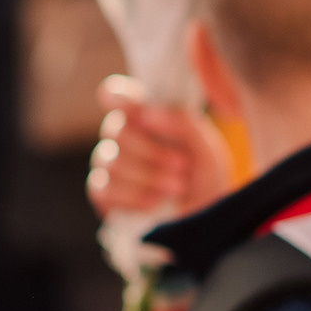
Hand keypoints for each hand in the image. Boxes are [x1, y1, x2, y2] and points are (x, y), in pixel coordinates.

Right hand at [86, 74, 233, 219]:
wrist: (206, 216)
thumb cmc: (205, 177)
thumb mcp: (207, 148)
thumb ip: (184, 124)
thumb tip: (149, 114)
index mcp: (146, 116)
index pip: (115, 94)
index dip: (120, 98)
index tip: (141, 111)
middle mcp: (123, 137)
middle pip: (115, 130)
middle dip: (152, 152)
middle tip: (183, 165)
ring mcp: (110, 164)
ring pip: (110, 162)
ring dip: (149, 176)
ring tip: (178, 187)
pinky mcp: (104, 193)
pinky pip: (103, 189)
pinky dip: (133, 196)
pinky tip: (155, 202)